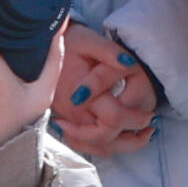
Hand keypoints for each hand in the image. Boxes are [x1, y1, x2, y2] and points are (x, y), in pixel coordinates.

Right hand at [50, 18, 160, 155]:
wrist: (36, 47)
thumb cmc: (67, 42)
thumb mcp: (89, 39)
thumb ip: (110, 52)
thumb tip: (129, 64)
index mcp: (81, 93)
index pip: (113, 119)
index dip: (135, 120)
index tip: (150, 115)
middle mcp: (73, 112)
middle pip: (105, 140)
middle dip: (131, 139)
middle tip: (150, 128)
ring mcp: (67, 119)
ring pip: (95, 147)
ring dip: (120, 146)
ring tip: (140, 137)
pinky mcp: (65, 121)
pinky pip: (84, 143)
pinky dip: (103, 146)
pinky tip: (118, 137)